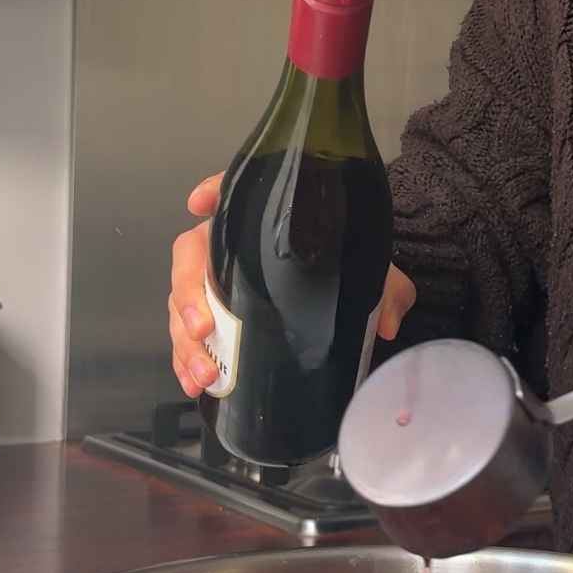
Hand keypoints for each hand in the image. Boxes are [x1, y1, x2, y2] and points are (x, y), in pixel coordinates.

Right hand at [169, 173, 417, 398]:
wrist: (349, 288)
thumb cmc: (350, 265)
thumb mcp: (372, 270)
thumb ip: (387, 288)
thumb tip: (389, 322)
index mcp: (264, 220)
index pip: (232, 193)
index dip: (211, 191)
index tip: (199, 202)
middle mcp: (232, 246)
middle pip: (191, 256)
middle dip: (188, 294)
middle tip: (202, 329)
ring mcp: (219, 282)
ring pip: (183, 302)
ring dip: (185, 339)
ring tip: (203, 374)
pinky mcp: (218, 317)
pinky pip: (190, 334)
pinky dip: (186, 359)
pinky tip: (193, 381)